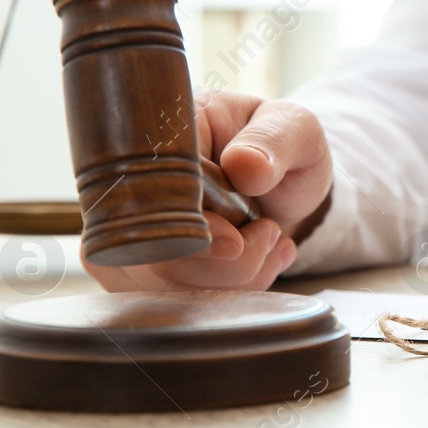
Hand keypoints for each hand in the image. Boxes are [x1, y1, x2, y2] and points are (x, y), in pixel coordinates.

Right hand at [84, 91, 334, 292]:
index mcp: (163, 135)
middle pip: (150, 252)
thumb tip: (244, 165)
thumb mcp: (293, 129)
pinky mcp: (146, 265)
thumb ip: (272, 141)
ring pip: (163, 284)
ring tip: (270, 241)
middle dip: (221, 265)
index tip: (235, 243)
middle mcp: (133, 183)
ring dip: (231, 279)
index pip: (151, 193)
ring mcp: (134, 228)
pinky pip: (176, 298)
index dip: (190, 229)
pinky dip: (230, 290)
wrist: (285, 180)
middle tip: (269, 234)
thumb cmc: (284, 145)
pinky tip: (263, 262)